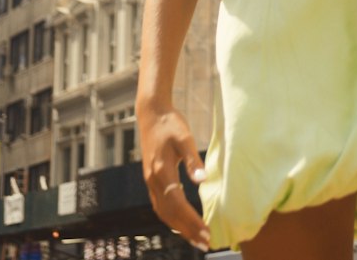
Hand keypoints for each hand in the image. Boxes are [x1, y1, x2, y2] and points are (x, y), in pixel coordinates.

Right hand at [139, 104, 210, 249]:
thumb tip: (203, 180)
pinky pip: (160, 206)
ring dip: (179, 227)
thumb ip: (193, 159)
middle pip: (170, 214)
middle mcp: (153, 181)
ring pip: (163, 212)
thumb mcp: (184, 137)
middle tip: (205, 243)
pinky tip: (181, 221)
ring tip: (196, 238)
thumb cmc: (170, 123)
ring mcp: (150, 182)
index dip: (191, 221)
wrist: (152, 114)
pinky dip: (171, 217)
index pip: (178, 204)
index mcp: (162, 172)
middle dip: (187, 230)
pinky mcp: (151, 179)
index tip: (206, 232)